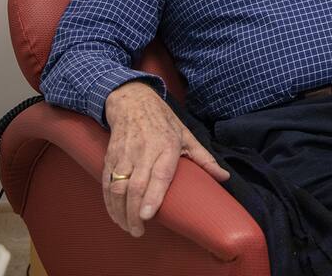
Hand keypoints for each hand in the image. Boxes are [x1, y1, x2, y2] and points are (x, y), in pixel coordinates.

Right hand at [102, 81, 228, 237]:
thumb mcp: (186, 135)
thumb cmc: (163, 120)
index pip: (159, 174)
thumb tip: (224, 178)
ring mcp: (125, 154)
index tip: (147, 215)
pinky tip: (115, 214)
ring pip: (118, 186)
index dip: (152, 196)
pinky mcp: (110, 156)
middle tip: (138, 231)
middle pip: (135, 185)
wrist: (132, 101)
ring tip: (128, 227)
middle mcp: (144, 151)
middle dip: (133, 212)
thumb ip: (204, 159)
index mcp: (167, 146)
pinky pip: (107, 182)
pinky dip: (108, 201)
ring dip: (119, 210)